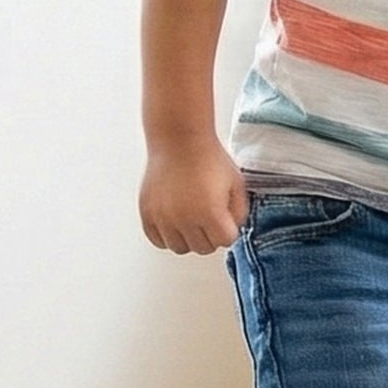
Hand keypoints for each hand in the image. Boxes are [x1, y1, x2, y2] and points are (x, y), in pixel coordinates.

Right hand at [139, 136, 246, 254]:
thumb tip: (231, 232)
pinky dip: (167, 235)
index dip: (228, 229)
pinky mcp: (147, 213)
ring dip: (188, 238)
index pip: (225, 241)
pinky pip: (158, 240)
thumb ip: (240, 212)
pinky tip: (175, 221)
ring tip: (191, 219)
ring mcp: (163, 217)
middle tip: (208, 216)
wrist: (179, 140)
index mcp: (210, 213)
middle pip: (203, 248)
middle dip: (210, 235)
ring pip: (179, 248)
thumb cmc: (208, 159)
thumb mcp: (236, 184)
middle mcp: (185, 218)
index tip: (224, 216)